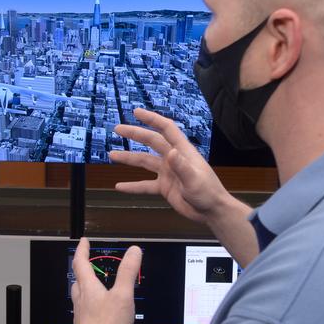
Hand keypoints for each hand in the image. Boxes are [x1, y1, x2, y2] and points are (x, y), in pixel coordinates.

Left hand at [69, 238, 139, 323]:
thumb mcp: (123, 295)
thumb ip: (128, 272)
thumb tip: (133, 251)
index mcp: (89, 288)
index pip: (81, 263)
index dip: (82, 250)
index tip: (83, 242)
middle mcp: (81, 300)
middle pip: (77, 281)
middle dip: (81, 270)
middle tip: (86, 265)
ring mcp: (81, 315)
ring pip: (79, 297)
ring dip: (84, 289)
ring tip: (93, 288)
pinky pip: (84, 312)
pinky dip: (89, 306)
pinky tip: (98, 313)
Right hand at [111, 108, 248, 225]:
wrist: (211, 212)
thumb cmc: (208, 193)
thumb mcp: (194, 180)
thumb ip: (182, 167)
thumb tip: (170, 152)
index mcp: (182, 151)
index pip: (166, 129)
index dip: (152, 119)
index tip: (136, 112)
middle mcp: (173, 158)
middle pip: (151, 142)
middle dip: (135, 134)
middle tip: (117, 128)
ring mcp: (168, 172)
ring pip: (144, 162)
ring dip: (129, 158)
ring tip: (112, 155)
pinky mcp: (164, 187)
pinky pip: (145, 185)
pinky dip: (132, 186)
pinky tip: (119, 187)